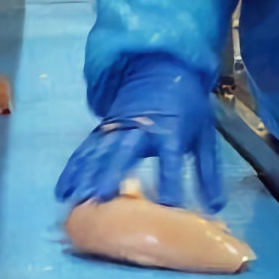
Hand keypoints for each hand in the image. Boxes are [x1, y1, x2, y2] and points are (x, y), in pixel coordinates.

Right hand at [56, 56, 222, 210]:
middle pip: (123, 154)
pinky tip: (63, 190)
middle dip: (111, 176)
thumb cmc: (187, 107)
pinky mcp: (102, 129)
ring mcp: (117, 127)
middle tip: (101, 200)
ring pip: (99, 153)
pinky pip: (85, 150)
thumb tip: (214, 210)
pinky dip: (73, 170)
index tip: (167, 206)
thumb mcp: (204, 136)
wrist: (163, 68)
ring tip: (77, 201)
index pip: (171, 159)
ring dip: (86, 177)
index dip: (170, 182)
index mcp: (171, 130)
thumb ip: (207, 173)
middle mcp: (140, 129)